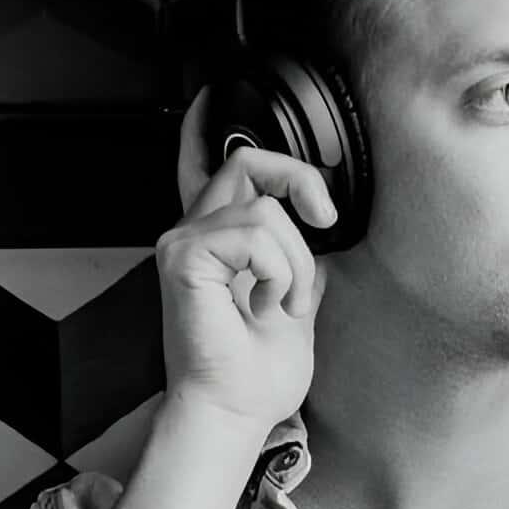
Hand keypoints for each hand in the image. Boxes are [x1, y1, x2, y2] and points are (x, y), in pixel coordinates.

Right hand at [155, 85, 335, 432]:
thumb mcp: (294, 301)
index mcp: (215, 241)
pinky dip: (279, 270)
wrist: (234, 411)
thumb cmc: (253, 372)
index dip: (202, 127)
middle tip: (324, 218)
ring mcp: (184, 243)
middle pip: (247, 160)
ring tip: (284, 300)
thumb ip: (296, 259)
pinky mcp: (183, 258)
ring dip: (296, 260)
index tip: (210, 98)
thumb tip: (316, 232)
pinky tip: (267, 302)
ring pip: (264, 207)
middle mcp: (193, 233)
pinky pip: (254, 233)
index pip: (202, 167)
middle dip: (300, 181)